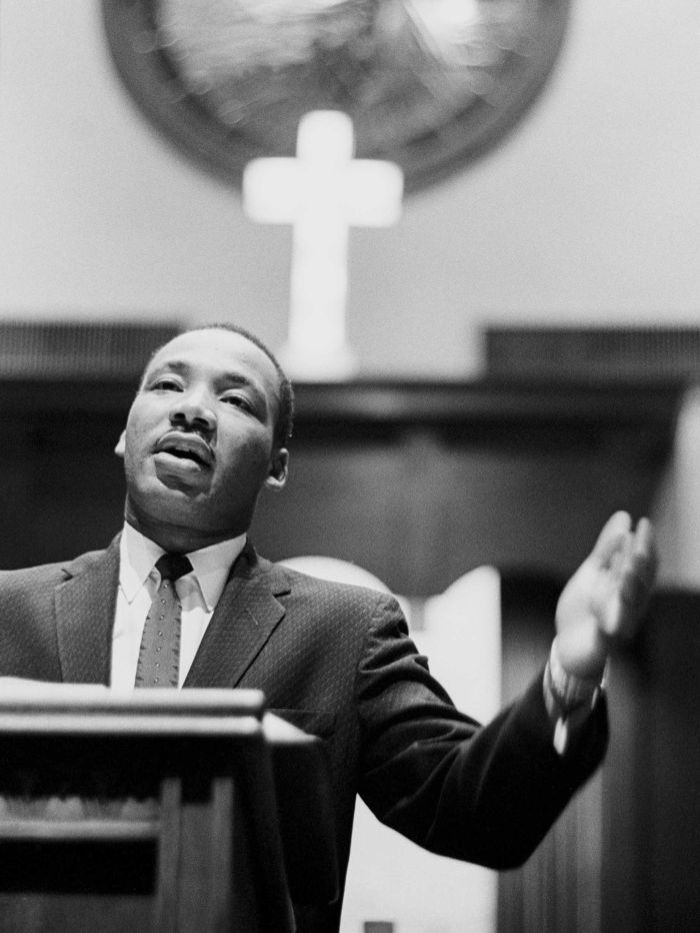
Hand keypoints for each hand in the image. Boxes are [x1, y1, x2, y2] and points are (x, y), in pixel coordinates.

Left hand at [554, 512, 656, 679]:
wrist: (568, 646)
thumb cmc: (585, 608)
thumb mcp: (593, 572)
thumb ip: (607, 548)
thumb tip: (624, 516)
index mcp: (629, 587)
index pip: (643, 564)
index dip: (645, 544)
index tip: (644, 523)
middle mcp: (630, 605)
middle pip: (640, 582)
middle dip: (640, 561)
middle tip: (638, 540)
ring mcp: (619, 624)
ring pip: (629, 605)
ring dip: (630, 585)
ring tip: (628, 565)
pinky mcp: (604, 642)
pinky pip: (609, 632)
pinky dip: (611, 619)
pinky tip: (611, 608)